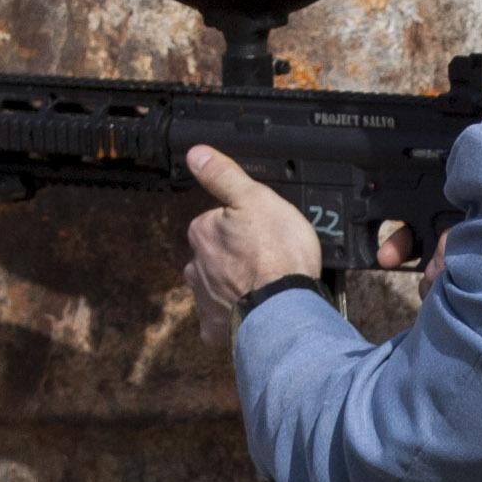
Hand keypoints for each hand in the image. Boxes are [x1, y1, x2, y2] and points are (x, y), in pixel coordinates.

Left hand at [183, 146, 326, 333]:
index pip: (215, 221)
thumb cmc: (277, 253)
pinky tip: (253, 309)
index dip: (240, 225)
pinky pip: (220, 318)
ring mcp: (204, 298)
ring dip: (233, 284)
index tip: (261, 232)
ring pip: (216, 284)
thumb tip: (196, 154)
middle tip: (265, 259)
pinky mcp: (215, 327)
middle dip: (233, 257)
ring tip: (263, 285)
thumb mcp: (256, 198)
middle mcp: (195, 265)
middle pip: (213, 254)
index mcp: (202, 231)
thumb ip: (224, 176)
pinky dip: (233, 315)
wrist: (285, 308)